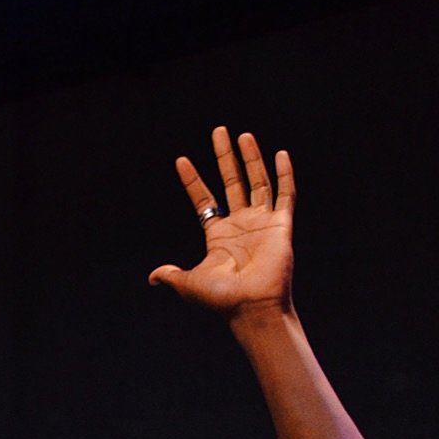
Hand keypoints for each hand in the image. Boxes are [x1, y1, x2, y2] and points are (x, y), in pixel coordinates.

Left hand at [148, 127, 294, 318]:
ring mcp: (262, 223)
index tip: (181, 161)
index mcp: (219, 235)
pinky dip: (284, 174)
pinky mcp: (281, 225)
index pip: (204, 200)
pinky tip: (280, 154)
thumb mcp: (190, 284)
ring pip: (257, 182)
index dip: (193, 181)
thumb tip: (153, 277)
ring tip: (243, 135)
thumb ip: (173, 275)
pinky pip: (285, 194)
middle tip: (219, 131)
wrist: (252, 307)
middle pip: (232, 182)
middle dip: (225, 157)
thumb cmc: (223, 299)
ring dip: (251, 159)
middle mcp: (241, 225)